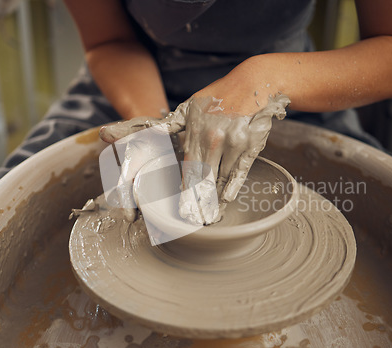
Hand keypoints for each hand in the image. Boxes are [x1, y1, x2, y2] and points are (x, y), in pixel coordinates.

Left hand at [179, 94, 289, 224]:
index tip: (182, 208)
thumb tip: (138, 133)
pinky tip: (226, 199)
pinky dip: (233, 187)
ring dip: (215, 199)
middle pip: (203, 178)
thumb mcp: (190, 108)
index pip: (187, 168)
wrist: (253, 84)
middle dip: (198, 201)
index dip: (185, 189)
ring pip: (221, 177)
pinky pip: (240, 171)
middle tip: (193, 219)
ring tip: (211, 216)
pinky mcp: (250, 146)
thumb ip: (168, 125)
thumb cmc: (219, 97)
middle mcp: (213, 138)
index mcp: (196, 131)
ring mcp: (233, 143)